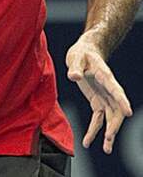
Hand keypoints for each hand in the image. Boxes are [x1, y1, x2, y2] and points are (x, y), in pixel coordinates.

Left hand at [65, 36, 132, 153]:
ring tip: (106, 149)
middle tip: (109, 137)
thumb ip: (75, 67)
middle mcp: (108, 89)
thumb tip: (74, 77)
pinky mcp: (97, 102)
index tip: (129, 113)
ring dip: (108, 133)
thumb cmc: (82, 53)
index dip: (122, 101)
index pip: (116, 90)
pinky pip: (98, 118)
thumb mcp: (77, 57)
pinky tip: (88, 142)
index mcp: (105, 76)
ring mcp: (104, 97)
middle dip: (114, 124)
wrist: (85, 52)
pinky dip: (94, 130)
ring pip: (110, 118)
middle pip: (116, 109)